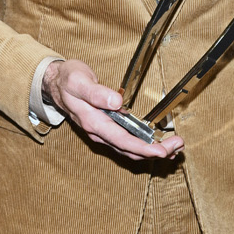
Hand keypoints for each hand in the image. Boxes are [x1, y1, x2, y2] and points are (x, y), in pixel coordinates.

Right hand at [42, 58, 183, 161]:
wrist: (55, 84)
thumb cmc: (67, 81)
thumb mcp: (78, 81)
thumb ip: (96, 93)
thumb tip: (116, 102)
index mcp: (93, 122)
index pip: (122, 141)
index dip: (143, 148)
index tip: (161, 150)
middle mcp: (99, 132)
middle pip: (130, 150)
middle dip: (156, 152)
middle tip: (178, 146)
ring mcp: (103, 133)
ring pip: (130, 150)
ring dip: (152, 151)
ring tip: (174, 147)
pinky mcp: (107, 130)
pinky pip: (127, 144)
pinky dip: (144, 147)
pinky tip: (157, 143)